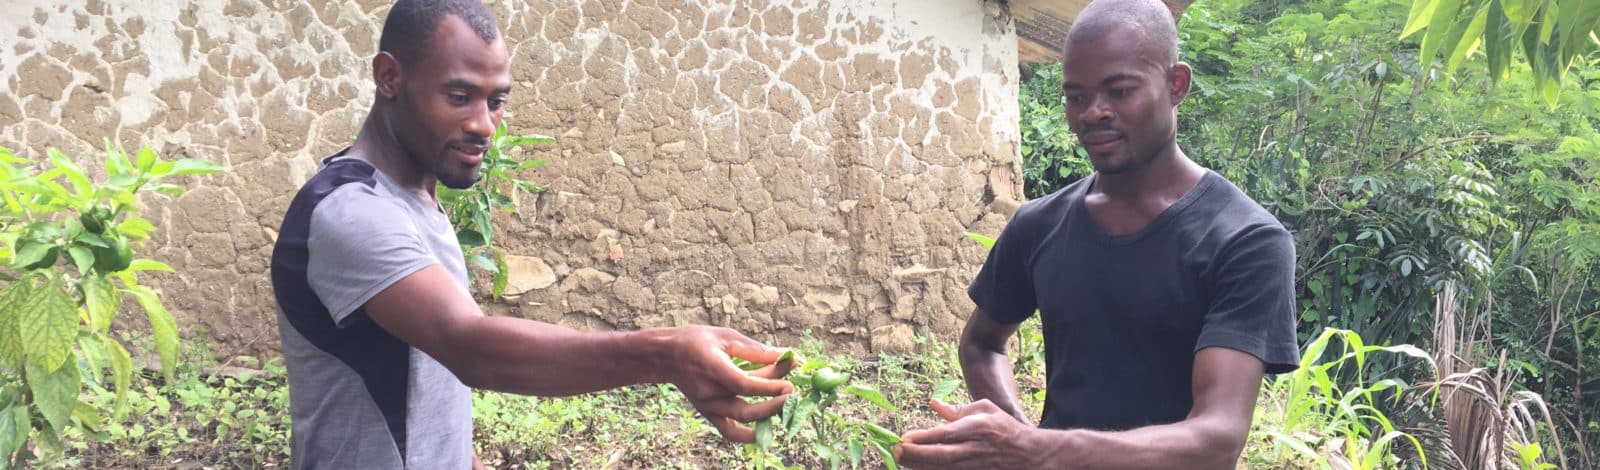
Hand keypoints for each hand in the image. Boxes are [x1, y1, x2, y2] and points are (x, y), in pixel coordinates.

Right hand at [660, 326, 794, 442]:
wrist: (666, 356)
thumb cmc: (697, 341)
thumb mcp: (726, 337)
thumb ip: (754, 349)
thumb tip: (783, 355)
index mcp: (712, 368)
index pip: (744, 385)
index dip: (769, 387)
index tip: (790, 384)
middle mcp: (709, 393)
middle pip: (747, 407)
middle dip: (774, 402)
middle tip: (792, 391)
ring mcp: (708, 406)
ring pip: (742, 420)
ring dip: (767, 414)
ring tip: (784, 402)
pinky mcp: (708, 413)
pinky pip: (728, 432)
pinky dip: (746, 436)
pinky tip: (764, 432)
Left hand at [894, 399, 1037, 468]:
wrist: (1030, 455)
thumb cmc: (1004, 429)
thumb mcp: (985, 409)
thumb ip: (957, 409)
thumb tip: (933, 403)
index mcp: (978, 428)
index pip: (946, 434)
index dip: (923, 438)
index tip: (904, 437)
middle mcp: (976, 449)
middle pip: (941, 456)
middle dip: (916, 455)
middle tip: (896, 451)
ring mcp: (976, 467)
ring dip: (920, 466)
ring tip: (901, 460)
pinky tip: (919, 468)